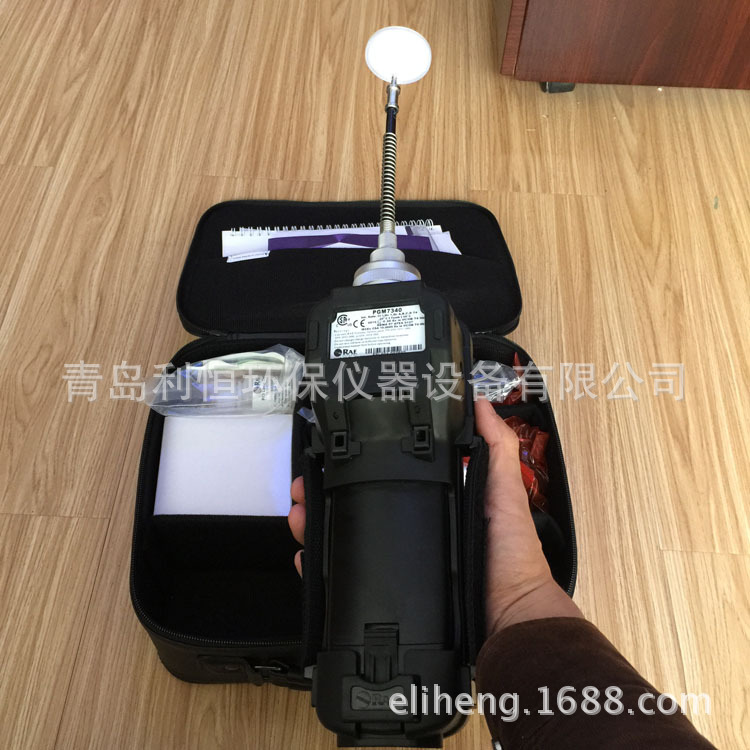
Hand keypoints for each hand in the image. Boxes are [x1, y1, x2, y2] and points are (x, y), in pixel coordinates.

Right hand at [287, 399, 581, 633]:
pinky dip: (320, 567)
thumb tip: (480, 402)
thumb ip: (497, 449)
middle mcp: (409, 532)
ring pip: (343, 539)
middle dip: (322, 496)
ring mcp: (397, 563)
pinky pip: (344, 580)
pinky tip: (306, 556)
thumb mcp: (504, 492)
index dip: (355, 468)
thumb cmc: (510, 554)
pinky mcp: (390, 593)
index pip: (384, 480)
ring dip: (314, 525)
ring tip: (297, 516)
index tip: (330, 457)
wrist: (510, 620)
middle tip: (301, 489)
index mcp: (431, 505)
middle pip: (354, 508)